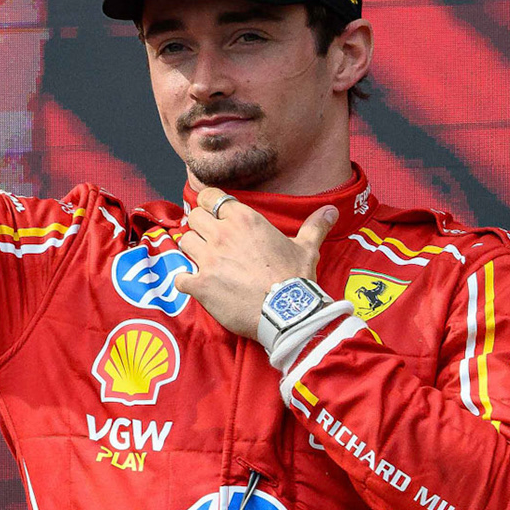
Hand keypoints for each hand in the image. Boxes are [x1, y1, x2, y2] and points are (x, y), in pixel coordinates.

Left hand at [171, 188, 338, 338]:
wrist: (289, 313)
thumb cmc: (297, 279)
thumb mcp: (307, 248)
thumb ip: (314, 226)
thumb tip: (331, 210)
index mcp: (244, 220)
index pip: (210, 196)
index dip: (208, 203)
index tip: (213, 213)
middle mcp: (222, 235)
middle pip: (193, 217)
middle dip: (199, 226)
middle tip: (209, 239)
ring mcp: (208, 259)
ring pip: (183, 242)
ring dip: (191, 250)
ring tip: (204, 260)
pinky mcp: (200, 284)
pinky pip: (179, 277)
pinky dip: (184, 281)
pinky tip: (195, 284)